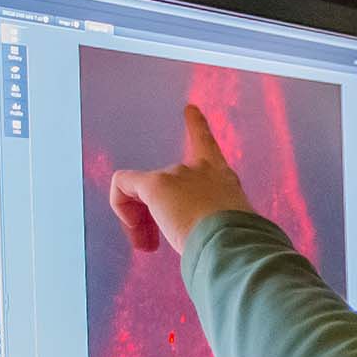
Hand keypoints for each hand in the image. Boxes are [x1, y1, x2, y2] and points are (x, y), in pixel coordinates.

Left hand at [110, 104, 255, 253]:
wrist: (230, 240)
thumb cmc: (235, 243)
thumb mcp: (231, 229)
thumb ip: (215, 226)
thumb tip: (204, 247)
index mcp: (222, 178)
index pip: (208, 146)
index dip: (197, 127)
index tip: (189, 109)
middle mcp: (198, 169)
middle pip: (166, 183)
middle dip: (156, 216)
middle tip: (155, 245)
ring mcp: (176, 174)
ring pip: (143, 192)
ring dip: (141, 221)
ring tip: (149, 247)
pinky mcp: (156, 184)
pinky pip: (123, 185)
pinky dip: (121, 207)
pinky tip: (135, 233)